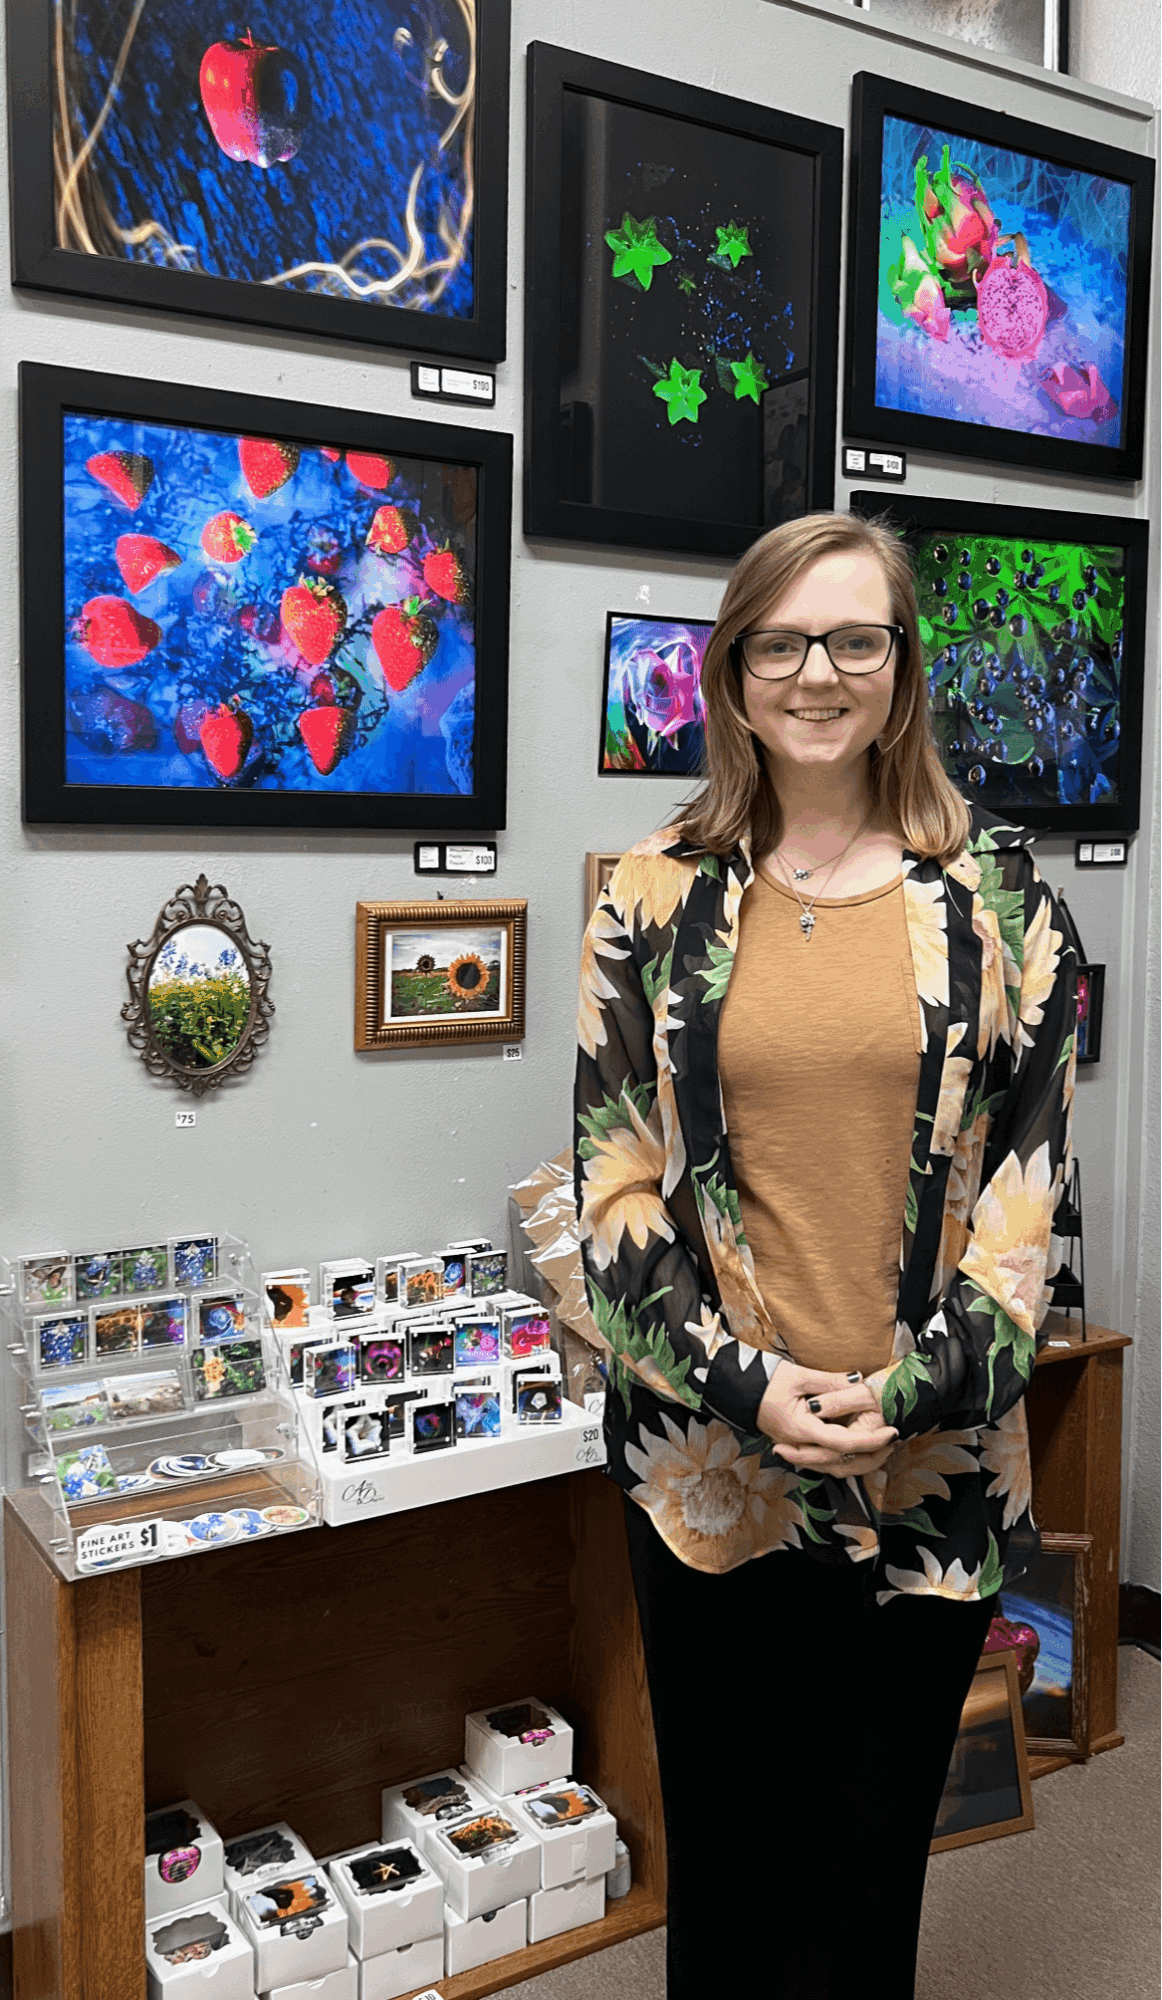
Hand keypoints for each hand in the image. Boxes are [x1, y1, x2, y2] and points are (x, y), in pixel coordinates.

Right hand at [757, 1362, 898, 1478]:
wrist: (737, 1388)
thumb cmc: (764, 1380)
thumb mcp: (798, 1375)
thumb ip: (830, 1381)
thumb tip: (859, 1380)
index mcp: (801, 1430)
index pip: (843, 1444)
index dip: (870, 1440)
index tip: (892, 1431)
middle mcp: (799, 1446)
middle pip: (841, 1464)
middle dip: (871, 1455)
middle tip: (893, 1441)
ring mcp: (796, 1448)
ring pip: (833, 1467)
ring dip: (858, 1460)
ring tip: (881, 1446)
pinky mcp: (796, 1446)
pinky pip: (823, 1460)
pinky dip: (843, 1457)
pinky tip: (856, 1446)